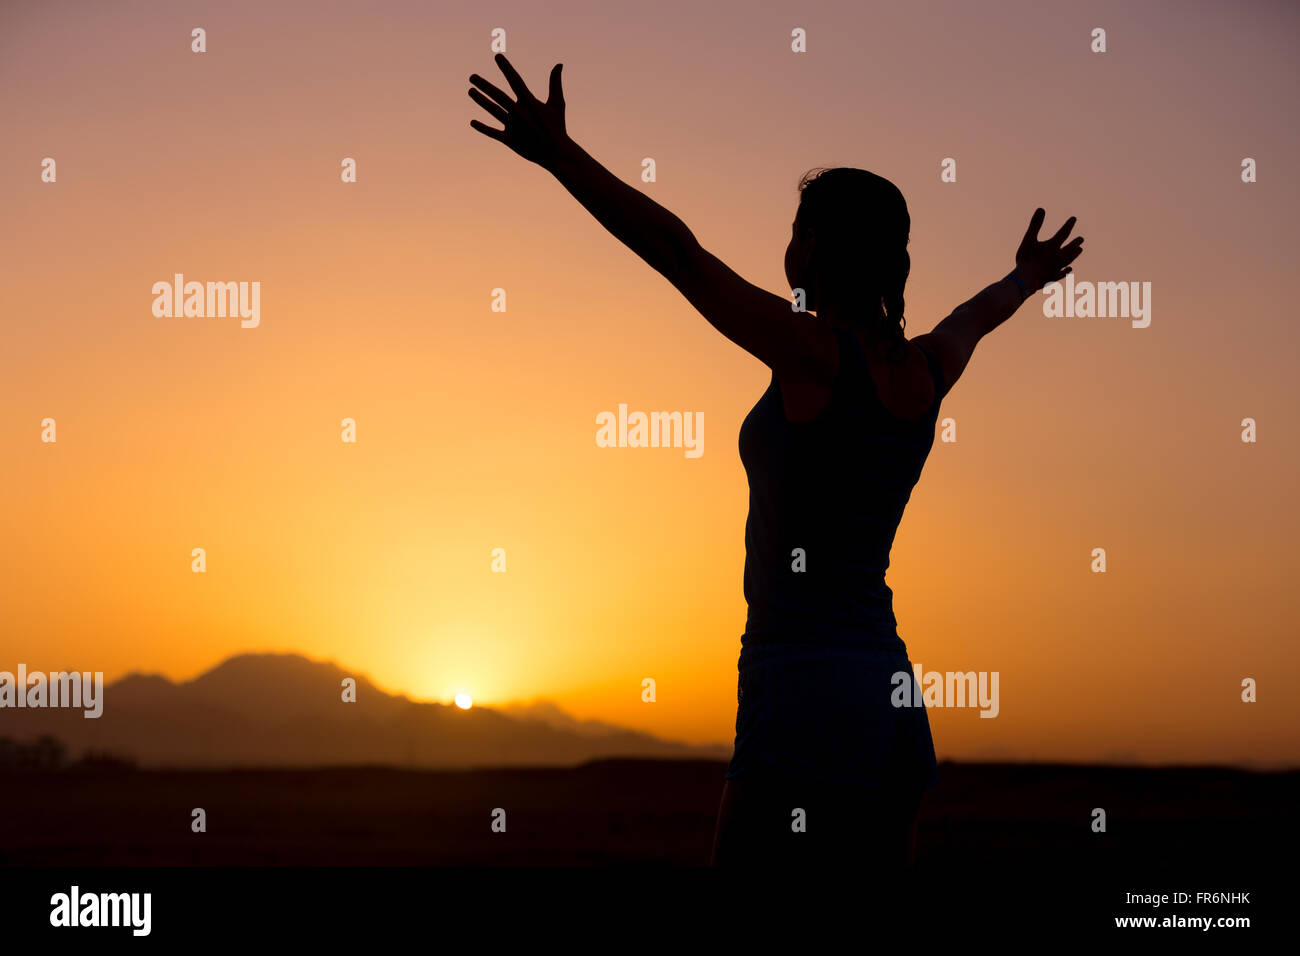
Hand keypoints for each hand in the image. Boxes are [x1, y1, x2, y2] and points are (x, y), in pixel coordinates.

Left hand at [468, 53, 570, 167]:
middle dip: (484, 85)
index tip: (497, 57)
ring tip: (470, 91)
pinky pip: (493, 133)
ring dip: (480, 100)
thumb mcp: (557, 104)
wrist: (556, 153)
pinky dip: (482, 128)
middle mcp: (519, 113)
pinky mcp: (510, 140)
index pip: (515, 81)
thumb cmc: (557, 127)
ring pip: (493, 110)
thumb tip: (559, 64)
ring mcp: (513, 127)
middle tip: (472, 76)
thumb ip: (555, 83)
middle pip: (498, 95)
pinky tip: (472, 122)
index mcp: (530, 102)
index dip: (506, 68)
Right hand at [1014, 208, 1083, 291]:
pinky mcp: (1052, 278)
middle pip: (1069, 248)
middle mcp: (1058, 257)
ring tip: (1080, 250)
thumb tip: (1041, 208)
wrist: (1025, 280)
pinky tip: (1069, 270)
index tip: (1074, 219)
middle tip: (1081, 239)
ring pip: (1069, 260)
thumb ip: (1035, 224)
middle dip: (1075, 242)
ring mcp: (1056, 269)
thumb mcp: (1029, 239)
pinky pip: (1062, 274)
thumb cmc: (1026, 259)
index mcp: (1053, 246)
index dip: (1068, 225)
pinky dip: (1066, 271)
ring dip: (1074, 254)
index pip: (1063, 233)